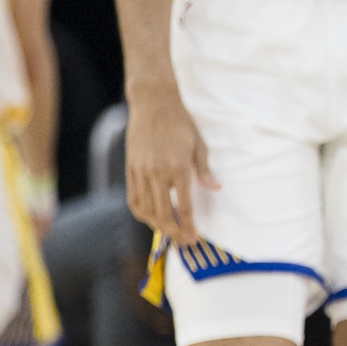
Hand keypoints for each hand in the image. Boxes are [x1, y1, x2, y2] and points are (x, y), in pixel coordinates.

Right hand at [125, 86, 215, 244]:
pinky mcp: (130, 168)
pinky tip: (151, 218)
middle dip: (174, 232)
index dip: (189, 225)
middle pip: (163, 213)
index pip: (183, 206)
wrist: (153, 103)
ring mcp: (140, 171)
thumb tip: (216, 188)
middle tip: (184, 242)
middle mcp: (157, 172)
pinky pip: (133, 198)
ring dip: (157, 225)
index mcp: (177, 167)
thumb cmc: (180, 122)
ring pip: (145, 209)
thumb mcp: (199, 145)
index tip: (195, 238)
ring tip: (169, 232)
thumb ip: (204, 171)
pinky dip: (141, 212)